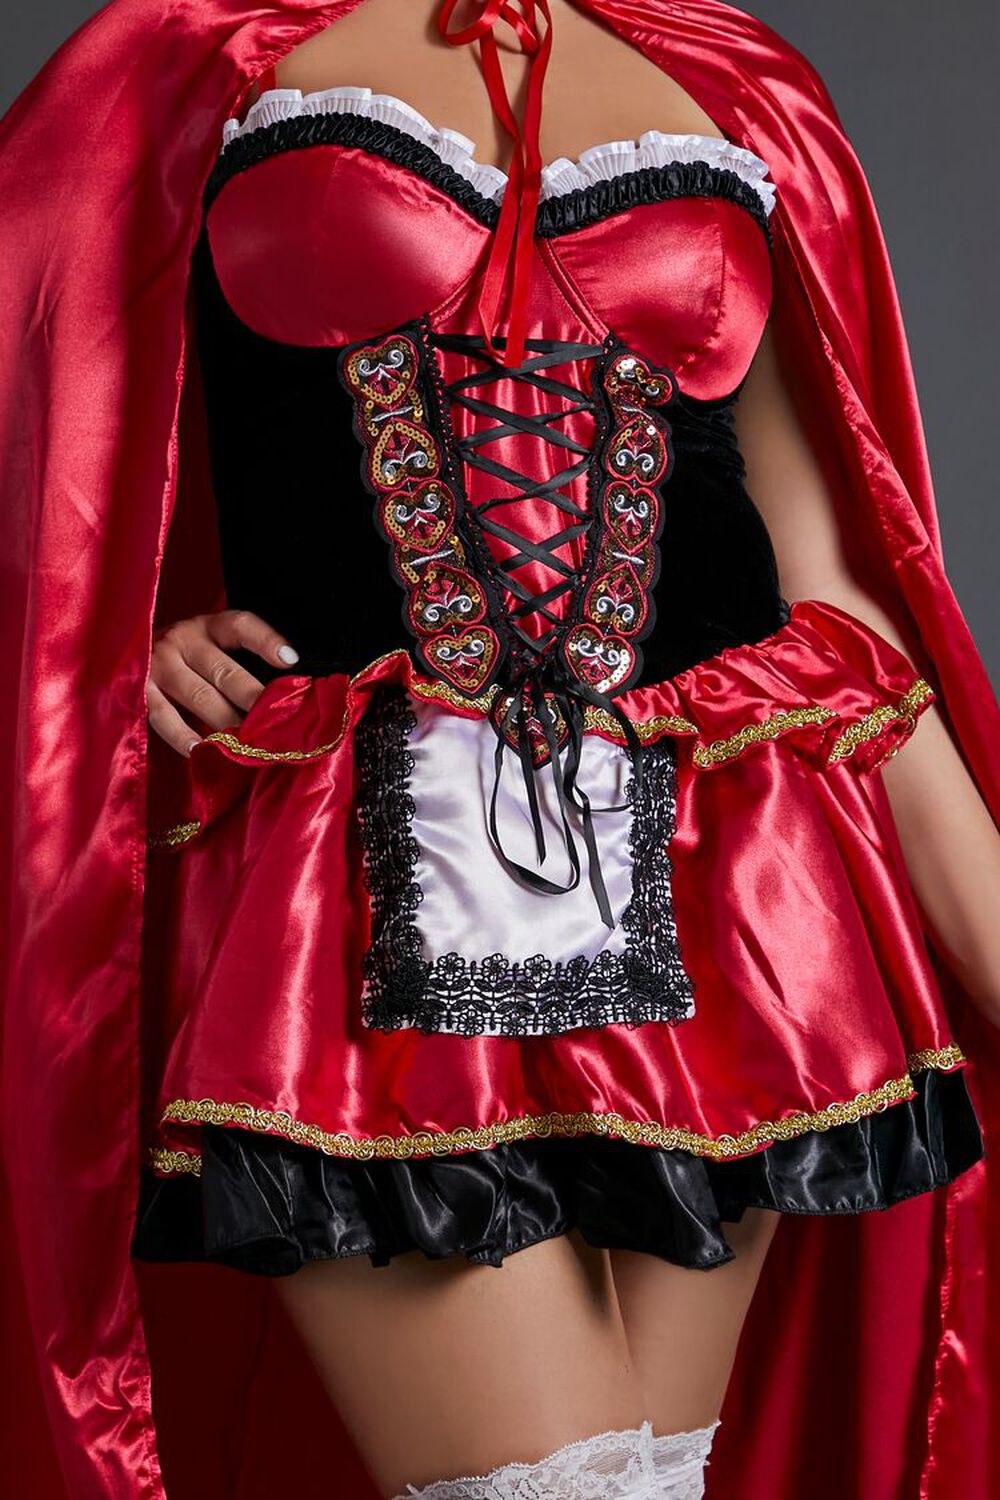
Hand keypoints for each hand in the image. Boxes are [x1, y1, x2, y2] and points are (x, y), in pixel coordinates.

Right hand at [147, 608, 299, 755]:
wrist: (127, 653)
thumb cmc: (187, 660)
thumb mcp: (212, 650)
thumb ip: (240, 666)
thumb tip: (281, 700)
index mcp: (208, 627)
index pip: (241, 626)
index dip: (266, 641)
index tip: (290, 661)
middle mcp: (183, 640)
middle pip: (224, 671)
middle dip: (252, 699)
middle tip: (275, 724)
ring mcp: (159, 663)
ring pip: (200, 696)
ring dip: (225, 721)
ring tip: (247, 743)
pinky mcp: (140, 690)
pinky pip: (164, 716)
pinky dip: (182, 735)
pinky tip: (201, 749)